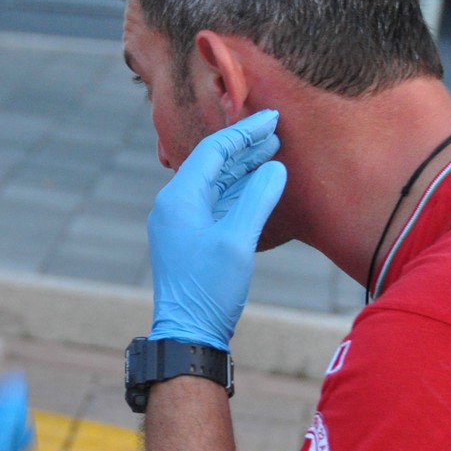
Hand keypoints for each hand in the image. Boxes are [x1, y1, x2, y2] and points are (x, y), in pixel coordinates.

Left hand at [147, 109, 287, 350]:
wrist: (188, 332)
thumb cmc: (209, 289)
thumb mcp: (238, 241)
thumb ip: (258, 199)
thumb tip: (275, 168)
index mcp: (179, 198)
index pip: (213, 150)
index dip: (244, 131)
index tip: (271, 118)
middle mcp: (174, 204)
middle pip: (212, 162)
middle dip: (244, 146)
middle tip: (276, 132)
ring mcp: (179, 222)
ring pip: (214, 182)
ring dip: (242, 168)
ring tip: (272, 153)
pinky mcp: (188, 237)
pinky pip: (213, 202)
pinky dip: (236, 190)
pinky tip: (257, 185)